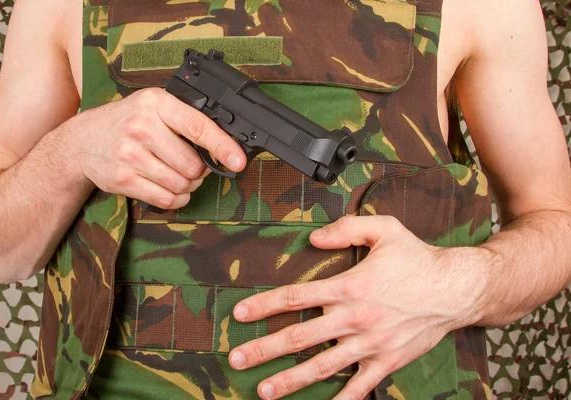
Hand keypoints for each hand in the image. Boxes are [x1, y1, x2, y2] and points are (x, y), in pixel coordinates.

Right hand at [73, 88, 245, 208]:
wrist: (84, 140)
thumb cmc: (128, 122)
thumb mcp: (154, 107)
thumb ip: (186, 119)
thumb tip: (226, 144)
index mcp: (156, 103)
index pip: (197, 126)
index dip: (222, 146)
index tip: (238, 161)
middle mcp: (142, 126)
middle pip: (193, 165)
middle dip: (199, 172)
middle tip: (193, 167)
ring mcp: (130, 154)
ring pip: (181, 185)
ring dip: (188, 187)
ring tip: (178, 176)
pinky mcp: (122, 179)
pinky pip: (165, 200)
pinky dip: (176, 199)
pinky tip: (171, 190)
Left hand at [228, 215, 487, 398]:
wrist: (456, 289)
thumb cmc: (417, 258)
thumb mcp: (384, 229)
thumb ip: (346, 229)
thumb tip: (313, 239)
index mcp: (349, 287)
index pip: (296, 297)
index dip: (264, 305)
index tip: (239, 314)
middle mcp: (355, 319)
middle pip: (300, 337)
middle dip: (265, 350)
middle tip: (236, 360)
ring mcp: (370, 345)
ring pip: (323, 367)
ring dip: (291, 381)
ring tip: (264, 392)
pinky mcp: (387, 362)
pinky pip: (360, 387)